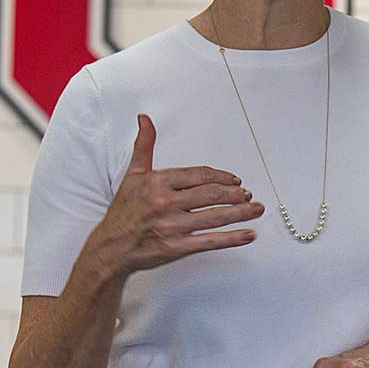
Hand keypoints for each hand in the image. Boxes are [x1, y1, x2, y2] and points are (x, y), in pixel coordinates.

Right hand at [77, 115, 259, 281]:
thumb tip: (145, 119)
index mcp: (159, 182)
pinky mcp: (176, 248)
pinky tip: (248, 234)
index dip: (222, 177)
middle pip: (211, 194)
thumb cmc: (124, 212)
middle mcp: (166, 203)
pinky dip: (232, 238)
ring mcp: (172, 227)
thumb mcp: (133, 175)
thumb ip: (144, 146)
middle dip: (235, 194)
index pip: (200, 175)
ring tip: (256, 209)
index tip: (234, 181)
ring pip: (216, 216)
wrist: (111, 248)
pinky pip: (210, 241)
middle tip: (247, 195)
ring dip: (241, 213)